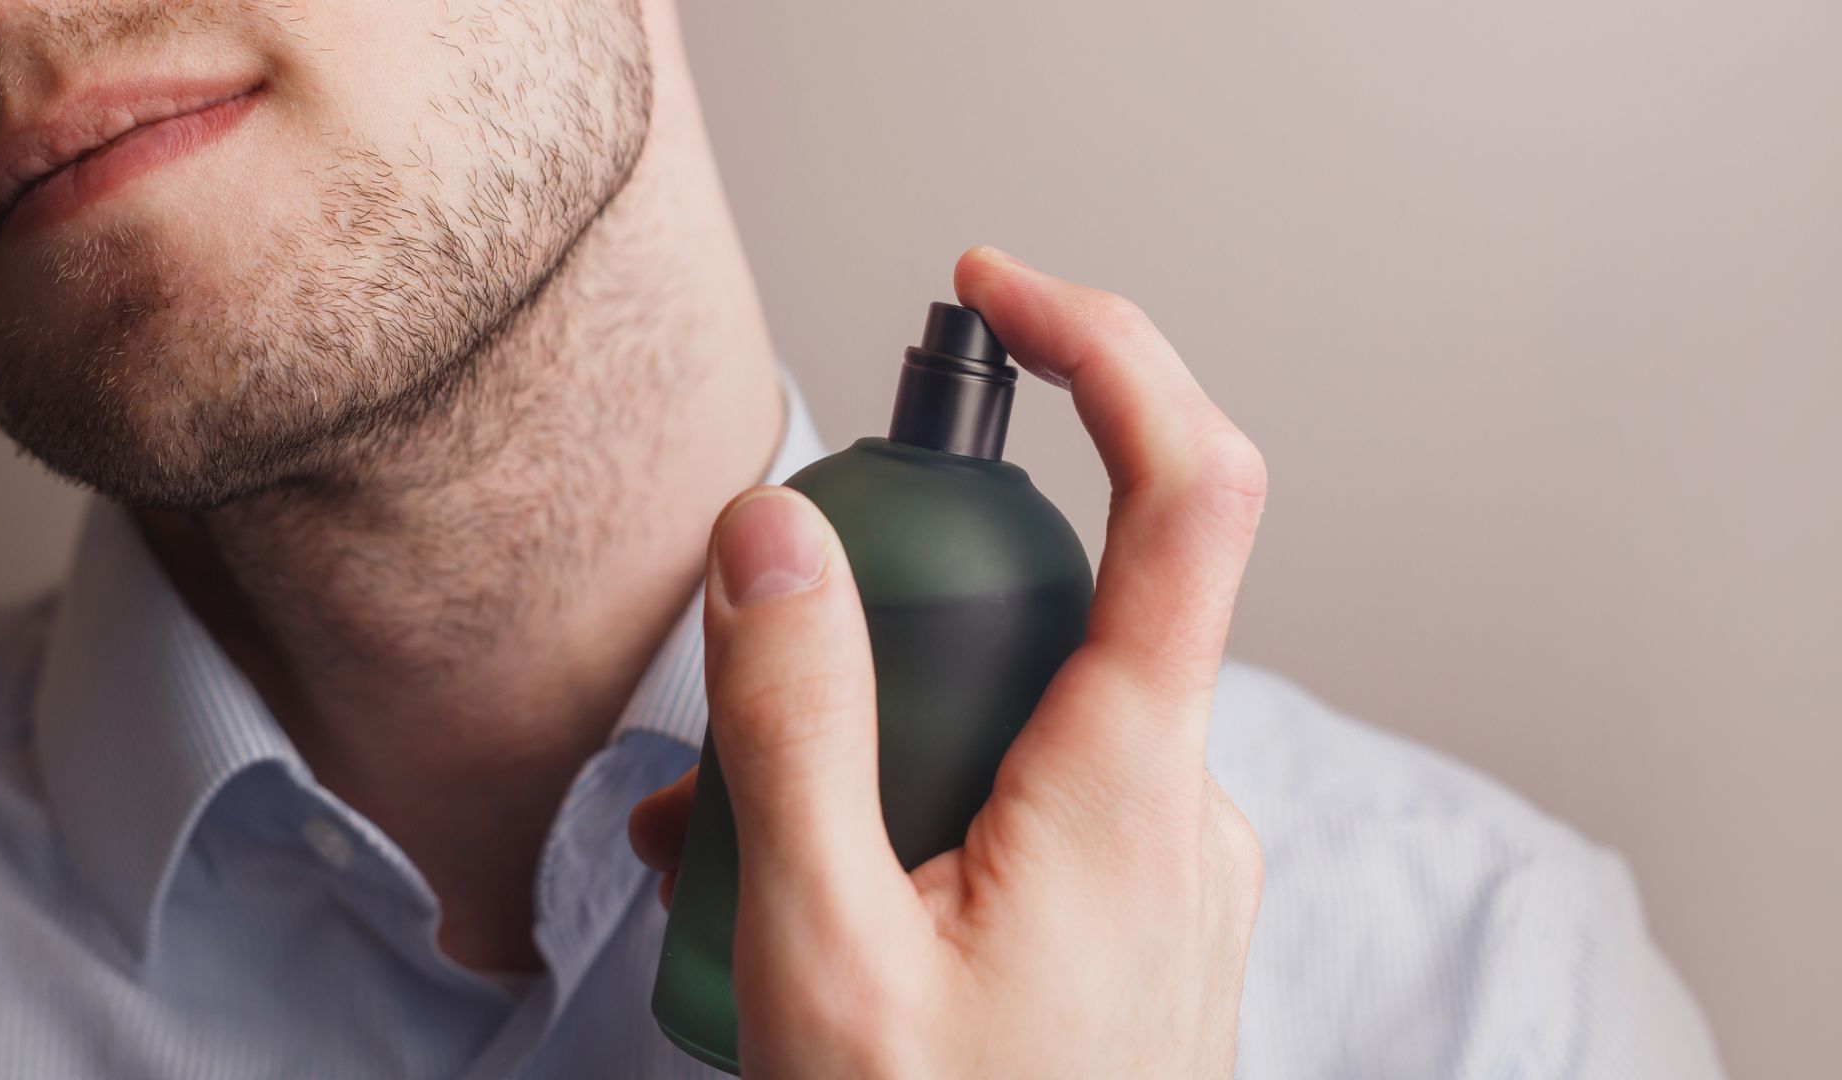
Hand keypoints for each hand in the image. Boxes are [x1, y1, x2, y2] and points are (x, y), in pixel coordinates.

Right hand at [630, 245, 1268, 1077]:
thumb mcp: (826, 950)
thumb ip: (797, 722)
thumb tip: (776, 533)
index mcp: (1127, 782)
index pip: (1184, 486)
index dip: (1106, 349)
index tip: (994, 290)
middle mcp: (1176, 803)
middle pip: (1049, 602)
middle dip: (891, 616)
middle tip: (749, 712)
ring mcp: (1163, 865)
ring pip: (1017, 715)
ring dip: (871, 744)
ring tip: (726, 860)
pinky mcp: (1133, 916)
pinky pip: (1024, 802)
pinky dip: (910, 810)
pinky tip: (800, 901)